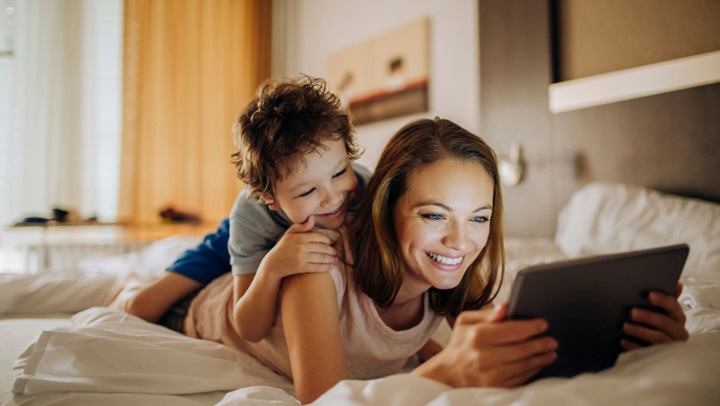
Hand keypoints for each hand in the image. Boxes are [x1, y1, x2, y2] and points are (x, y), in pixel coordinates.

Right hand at [259, 215, 339, 279]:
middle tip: (338, 252)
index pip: (319, 237)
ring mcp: (302, 258)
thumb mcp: (290, 233)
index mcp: (300, 237)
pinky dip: (326, 267)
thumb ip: (302, 226)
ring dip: (332, 259)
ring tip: (337, 259)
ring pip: (322, 257)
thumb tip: (312, 217)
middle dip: (333, 250)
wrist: (273, 264)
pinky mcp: (301, 268)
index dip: (328, 240)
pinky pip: (317, 267)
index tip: (333, 242)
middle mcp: (301, 247)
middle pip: (322, 248)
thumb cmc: (283, 247)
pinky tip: (331, 266)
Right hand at [412, 304, 556, 387]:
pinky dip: (533, 370)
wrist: (449, 372)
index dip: (532, 327)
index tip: (543, 324)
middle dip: (541, 343)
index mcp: (478, 335)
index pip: (513, 330)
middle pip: (523, 349)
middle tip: (552, 340)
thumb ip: (488, 314)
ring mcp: (491, 374)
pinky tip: (539, 363)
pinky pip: (521, 378)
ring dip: (541, 358)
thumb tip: (506, 307)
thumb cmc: (461, 343)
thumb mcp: (467, 321)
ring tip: (550, 351)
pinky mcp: (496, 387)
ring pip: (525, 364)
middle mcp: (484, 355)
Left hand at [622, 283, 688, 350]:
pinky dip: (635, 346)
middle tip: (632, 312)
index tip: (649, 295)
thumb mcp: (662, 312)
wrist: (654, 348)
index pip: (674, 307)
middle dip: (649, 317)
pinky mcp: (660, 358)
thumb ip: (667, 299)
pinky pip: (648, 353)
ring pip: (659, 339)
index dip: (662, 300)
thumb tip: (678, 284)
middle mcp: (678, 332)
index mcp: (678, 318)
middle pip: (666, 324)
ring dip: (641, 331)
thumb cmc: (657, 325)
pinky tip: (623, 340)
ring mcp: (670, 347)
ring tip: (625, 326)